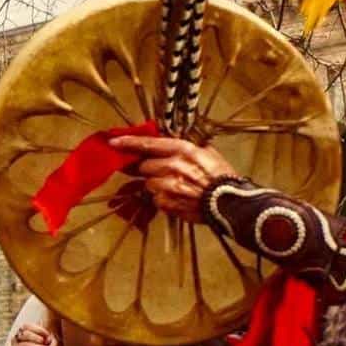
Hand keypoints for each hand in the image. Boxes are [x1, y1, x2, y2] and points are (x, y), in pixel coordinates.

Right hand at [9, 323, 55, 345]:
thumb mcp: (41, 344)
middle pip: (26, 334)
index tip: (48, 335)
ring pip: (25, 345)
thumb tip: (49, 338)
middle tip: (47, 345)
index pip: (27, 326)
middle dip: (38, 339)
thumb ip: (46, 340)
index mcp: (21, 331)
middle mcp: (16, 338)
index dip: (38, 329)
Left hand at [113, 134, 237, 222]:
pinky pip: (156, 199)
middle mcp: (172, 166)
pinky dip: (164, 199)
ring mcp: (168, 186)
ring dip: (157, 185)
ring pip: (148, 184)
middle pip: (144, 166)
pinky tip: (178, 198)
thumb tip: (171, 145)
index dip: (128, 142)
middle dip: (149, 169)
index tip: (114, 142)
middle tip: (162, 173)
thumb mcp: (208, 153)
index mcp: (182, 150)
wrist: (231, 203)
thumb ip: (187, 148)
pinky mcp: (167, 203)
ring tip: (176, 187)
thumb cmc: (221, 178)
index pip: (147, 144)